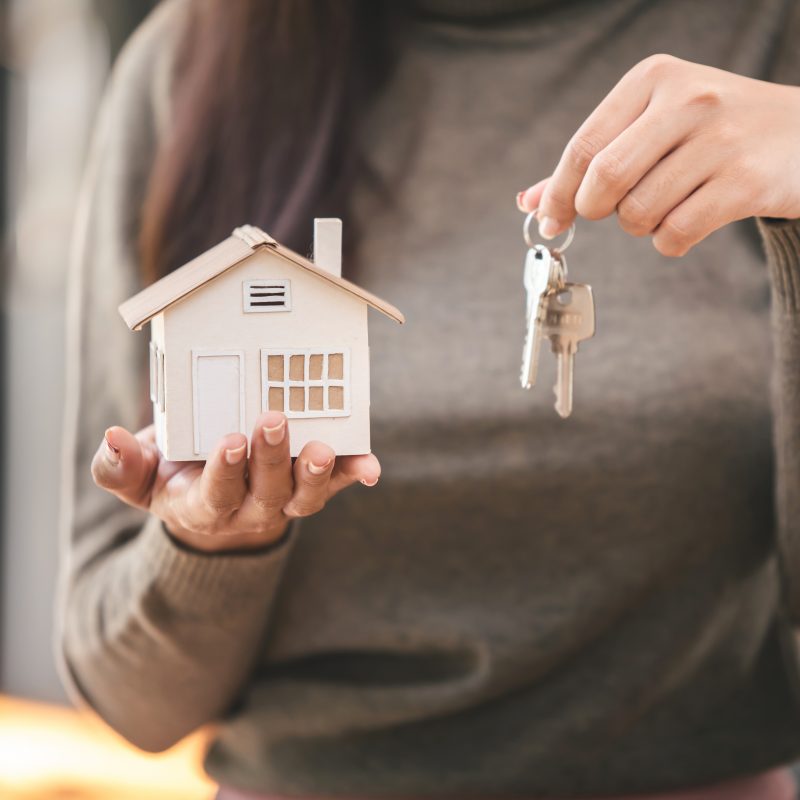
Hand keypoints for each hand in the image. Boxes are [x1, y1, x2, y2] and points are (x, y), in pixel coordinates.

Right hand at [91, 412, 379, 552]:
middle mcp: (251, 509)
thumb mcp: (139, 481)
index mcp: (205, 507)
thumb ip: (121, 466)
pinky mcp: (312, 486)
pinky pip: (338, 484)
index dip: (225, 471)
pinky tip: (371, 467)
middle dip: (272, 458)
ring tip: (323, 448)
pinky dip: (355, 474)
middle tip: (274, 420)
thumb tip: (112, 439)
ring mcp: (285, 500)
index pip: (217, 494)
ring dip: (316, 472)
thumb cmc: (176, 482)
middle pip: (267, 492)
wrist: (214, 505)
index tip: (229, 440)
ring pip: (305, 496)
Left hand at [518, 54, 799, 255]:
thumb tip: (529, 201)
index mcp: (654, 79)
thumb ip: (590, 160)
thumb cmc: (714, 133)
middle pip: (604, 180)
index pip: (582, 147)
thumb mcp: (651, 125)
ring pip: (638, 212)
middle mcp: (688, 100)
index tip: (549, 220)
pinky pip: (675, 234)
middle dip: (596, 210)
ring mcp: (720, 140)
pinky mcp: (745, 182)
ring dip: (639, 226)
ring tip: (666, 205)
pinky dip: (670, 242)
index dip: (557, 194)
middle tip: (613, 211)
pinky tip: (689, 221)